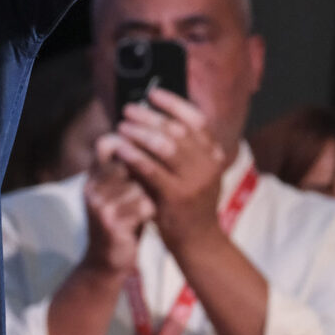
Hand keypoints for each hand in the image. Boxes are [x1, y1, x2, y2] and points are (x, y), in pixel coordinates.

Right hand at [79, 136, 154, 277]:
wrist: (106, 262)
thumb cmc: (120, 221)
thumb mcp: (118, 193)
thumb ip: (126, 171)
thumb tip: (149, 139)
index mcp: (92, 177)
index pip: (106, 145)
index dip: (127, 142)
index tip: (147, 149)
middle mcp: (92, 188)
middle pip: (126, 163)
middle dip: (144, 171)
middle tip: (156, 180)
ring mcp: (99, 206)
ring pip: (137, 185)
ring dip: (149, 193)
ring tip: (149, 203)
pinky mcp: (111, 224)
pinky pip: (141, 206)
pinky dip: (150, 210)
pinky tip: (149, 217)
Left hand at [107, 88, 227, 252]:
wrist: (199, 240)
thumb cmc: (190, 201)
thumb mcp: (196, 171)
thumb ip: (183, 147)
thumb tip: (152, 114)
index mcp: (214, 155)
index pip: (197, 120)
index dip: (174, 103)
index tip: (152, 93)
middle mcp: (208, 165)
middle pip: (177, 129)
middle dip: (150, 115)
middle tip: (128, 109)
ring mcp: (194, 181)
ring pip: (164, 146)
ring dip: (139, 132)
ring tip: (121, 126)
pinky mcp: (176, 196)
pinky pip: (150, 169)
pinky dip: (133, 155)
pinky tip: (119, 147)